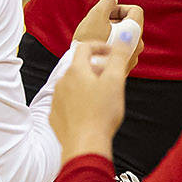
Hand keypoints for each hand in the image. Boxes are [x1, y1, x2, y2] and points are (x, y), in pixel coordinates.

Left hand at [49, 41, 131, 159]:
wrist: (84, 146)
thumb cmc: (101, 114)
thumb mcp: (115, 81)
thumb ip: (119, 56)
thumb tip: (125, 35)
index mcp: (76, 70)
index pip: (85, 47)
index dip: (100, 46)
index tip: (112, 53)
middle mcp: (62, 82)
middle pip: (79, 67)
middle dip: (96, 68)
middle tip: (112, 77)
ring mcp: (56, 100)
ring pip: (73, 85)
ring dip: (87, 85)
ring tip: (103, 97)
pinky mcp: (55, 116)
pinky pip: (67, 102)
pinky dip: (79, 101)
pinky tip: (90, 112)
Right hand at [71, 0, 145, 68]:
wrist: (83, 75)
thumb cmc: (88, 44)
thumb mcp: (95, 16)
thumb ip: (106, 3)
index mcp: (135, 32)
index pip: (135, 10)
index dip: (119, 8)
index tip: (105, 14)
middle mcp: (138, 46)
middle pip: (130, 24)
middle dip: (113, 21)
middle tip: (97, 26)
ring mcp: (132, 58)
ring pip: (124, 38)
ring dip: (111, 34)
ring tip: (95, 39)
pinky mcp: (124, 68)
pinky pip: (120, 51)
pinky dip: (110, 47)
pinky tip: (96, 52)